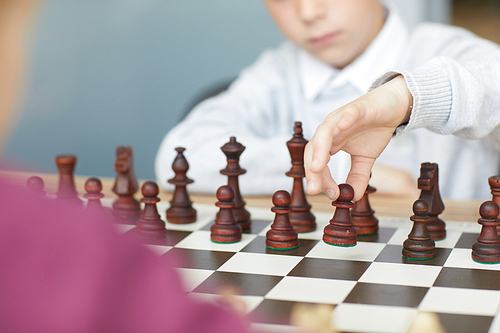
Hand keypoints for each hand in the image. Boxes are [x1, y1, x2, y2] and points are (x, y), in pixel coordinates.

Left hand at [304, 75, 411, 201]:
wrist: (392, 106)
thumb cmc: (374, 129)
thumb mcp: (365, 158)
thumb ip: (358, 176)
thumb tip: (354, 197)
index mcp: (329, 142)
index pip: (316, 162)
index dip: (320, 179)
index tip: (330, 195)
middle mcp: (331, 129)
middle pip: (313, 148)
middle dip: (312, 170)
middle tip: (314, 190)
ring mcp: (342, 117)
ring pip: (324, 132)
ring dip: (319, 150)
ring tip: (317, 167)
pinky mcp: (358, 108)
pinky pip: (348, 114)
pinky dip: (344, 120)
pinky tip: (342, 128)